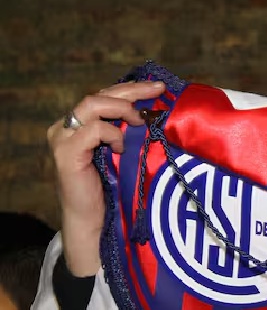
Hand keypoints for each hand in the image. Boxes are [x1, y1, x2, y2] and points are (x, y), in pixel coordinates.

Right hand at [47, 81, 164, 275]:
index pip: (105, 96)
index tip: (159, 87)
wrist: (96, 222)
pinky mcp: (65, 153)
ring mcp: (62, 138)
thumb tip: (159, 109)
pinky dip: (112, 134)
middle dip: (132, 91)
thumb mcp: (125, 151)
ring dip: (123, 108)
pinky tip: (123, 147)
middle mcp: (66, 127)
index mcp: (80, 124)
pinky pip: (93, 129)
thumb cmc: (114, 188)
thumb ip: (131, 130)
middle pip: (100, 95)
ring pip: (92, 104)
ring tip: (142, 120)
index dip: (132, 88)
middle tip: (158, 90)